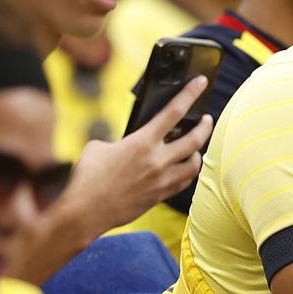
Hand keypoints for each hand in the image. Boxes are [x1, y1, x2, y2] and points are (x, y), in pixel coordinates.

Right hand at [62, 75, 212, 230]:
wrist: (85, 211)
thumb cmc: (87, 176)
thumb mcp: (100, 146)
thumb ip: (122, 140)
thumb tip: (132, 141)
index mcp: (142, 142)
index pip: (174, 111)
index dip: (190, 94)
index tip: (201, 82)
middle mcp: (157, 160)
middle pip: (194, 139)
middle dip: (205, 126)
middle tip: (207, 119)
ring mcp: (161, 181)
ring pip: (194, 164)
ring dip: (197, 153)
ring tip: (194, 147)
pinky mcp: (159, 196)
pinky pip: (183, 183)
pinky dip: (187, 173)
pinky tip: (183, 168)